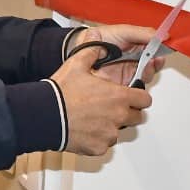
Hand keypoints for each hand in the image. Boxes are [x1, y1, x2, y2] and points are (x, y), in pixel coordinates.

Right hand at [51, 40, 152, 156]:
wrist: (45, 115)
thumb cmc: (61, 92)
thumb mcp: (77, 64)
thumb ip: (93, 50)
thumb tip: (99, 42)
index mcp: (119, 96)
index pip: (145, 99)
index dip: (138, 96)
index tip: (131, 96)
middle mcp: (118, 117)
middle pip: (136, 117)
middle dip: (127, 112)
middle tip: (109, 107)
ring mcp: (109, 134)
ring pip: (118, 131)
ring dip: (110, 126)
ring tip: (92, 118)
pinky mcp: (98, 148)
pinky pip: (103, 144)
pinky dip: (97, 139)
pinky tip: (84, 129)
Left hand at [70, 23, 165, 85]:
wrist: (79, 49)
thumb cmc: (97, 38)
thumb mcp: (122, 31)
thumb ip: (142, 33)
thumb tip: (163, 35)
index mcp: (136, 48)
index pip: (155, 53)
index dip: (160, 53)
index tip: (164, 51)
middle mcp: (133, 62)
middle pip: (152, 67)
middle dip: (154, 64)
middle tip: (152, 59)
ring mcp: (126, 75)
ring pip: (145, 79)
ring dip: (146, 73)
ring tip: (142, 67)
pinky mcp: (120, 87)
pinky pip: (133, 90)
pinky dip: (136, 86)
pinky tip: (133, 78)